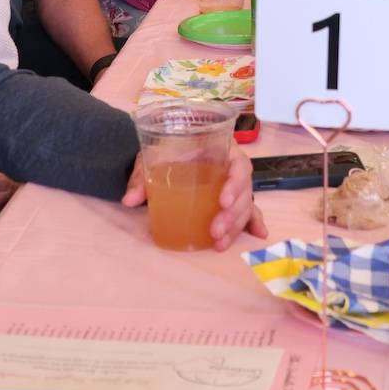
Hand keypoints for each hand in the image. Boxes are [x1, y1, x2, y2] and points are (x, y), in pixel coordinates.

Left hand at [122, 149, 267, 249]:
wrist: (165, 145)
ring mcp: (232, 184)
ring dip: (236, 226)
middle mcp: (231, 167)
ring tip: (220, 244)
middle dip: (233, 214)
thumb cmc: (165, 147)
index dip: (234, 184)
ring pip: (245, 205)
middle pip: (244, 191)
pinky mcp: (229, 198)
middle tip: (215, 231)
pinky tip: (258, 235)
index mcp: (221, 149)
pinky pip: (247, 209)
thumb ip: (142, 176)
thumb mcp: (152, 156)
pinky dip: (253, 222)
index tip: (221, 201)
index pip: (238, 165)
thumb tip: (130, 200)